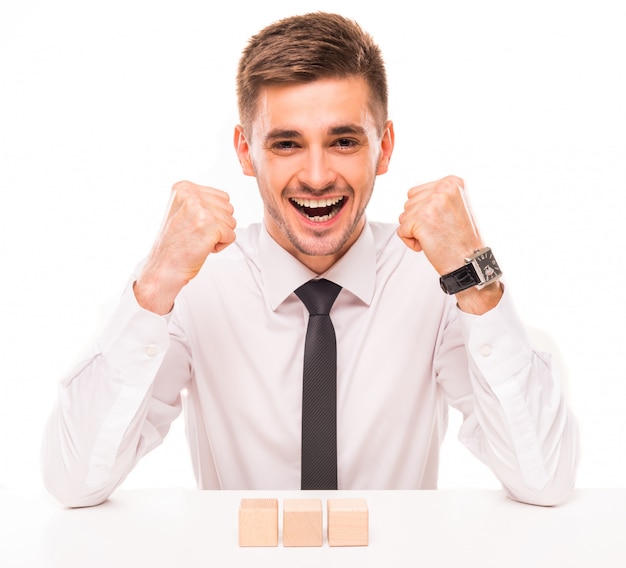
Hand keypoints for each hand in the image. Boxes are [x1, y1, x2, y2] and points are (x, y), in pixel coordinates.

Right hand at [135, 181, 236, 313]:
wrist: (164, 267)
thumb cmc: (174, 244)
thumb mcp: (182, 211)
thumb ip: (201, 201)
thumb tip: (226, 201)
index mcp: (184, 188)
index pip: (222, 197)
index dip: (213, 216)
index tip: (193, 225)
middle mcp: (191, 195)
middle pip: (229, 208)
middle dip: (218, 225)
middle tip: (196, 234)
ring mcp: (200, 209)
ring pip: (231, 221)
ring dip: (219, 235)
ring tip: (198, 240)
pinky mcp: (210, 225)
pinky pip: (231, 235)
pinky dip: (221, 246)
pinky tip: (203, 247)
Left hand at [397, 175, 501, 313]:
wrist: (468, 260)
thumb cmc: (461, 239)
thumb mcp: (455, 205)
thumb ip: (436, 196)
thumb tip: (412, 194)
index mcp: (451, 182)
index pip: (416, 192)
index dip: (423, 211)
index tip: (441, 222)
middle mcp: (442, 188)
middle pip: (408, 203)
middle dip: (417, 220)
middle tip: (439, 230)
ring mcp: (431, 202)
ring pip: (404, 216)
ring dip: (415, 230)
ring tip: (435, 236)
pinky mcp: (421, 218)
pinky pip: (401, 230)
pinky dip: (411, 241)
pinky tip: (428, 244)